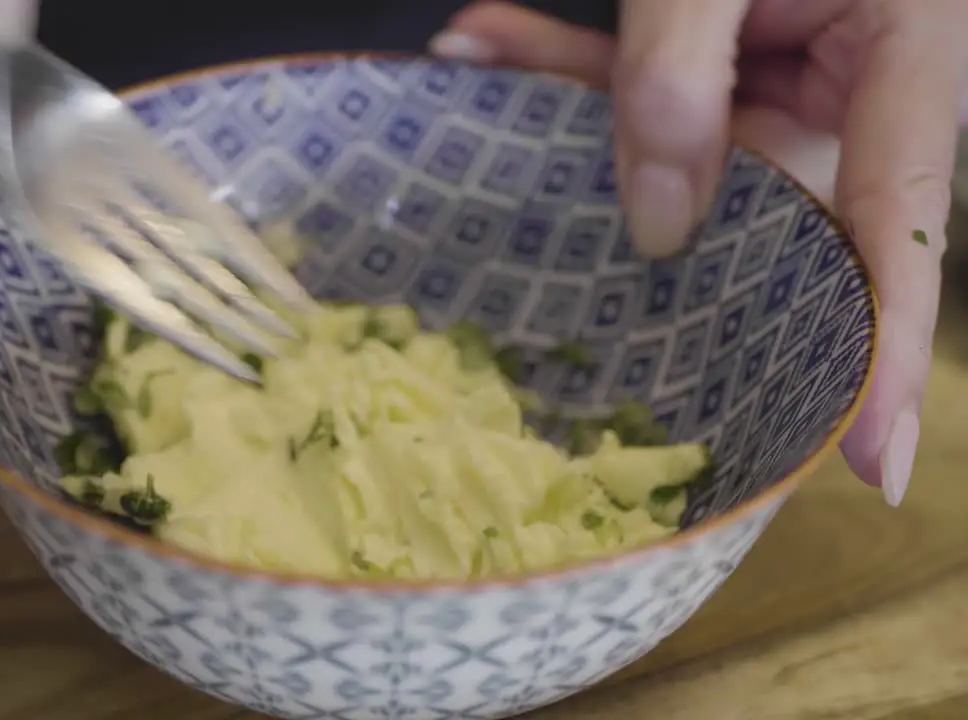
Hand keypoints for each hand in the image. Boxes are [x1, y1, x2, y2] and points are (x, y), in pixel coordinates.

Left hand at [430, 0, 967, 506]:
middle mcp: (855, 84)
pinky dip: (565, 66)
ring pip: (675, 145)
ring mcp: (784, 73)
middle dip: (642, 214)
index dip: (883, 355)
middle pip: (759, 201)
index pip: (902, 231)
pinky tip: (484, 37)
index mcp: (912, 56)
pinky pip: (646, 88)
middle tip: (557, 244)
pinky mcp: (725, 55)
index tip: (867, 466)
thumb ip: (681, 73)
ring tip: (478, 49)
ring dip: (568, 109)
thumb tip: (658, 223)